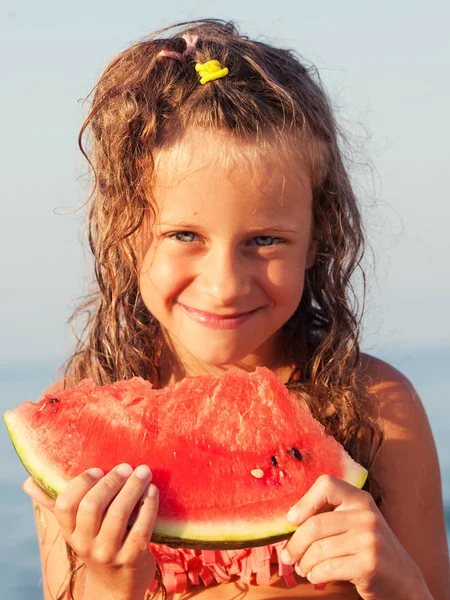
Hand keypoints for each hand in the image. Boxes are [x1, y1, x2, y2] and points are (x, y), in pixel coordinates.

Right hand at [23, 464, 158, 597]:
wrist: (115, 588)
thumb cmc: (96, 545)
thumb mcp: (76, 529)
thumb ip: (56, 504)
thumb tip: (29, 483)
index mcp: (70, 533)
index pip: (65, 505)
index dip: (81, 483)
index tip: (98, 469)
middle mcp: (85, 545)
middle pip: (93, 506)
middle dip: (111, 482)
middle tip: (126, 467)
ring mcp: (108, 554)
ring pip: (119, 515)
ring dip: (133, 488)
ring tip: (143, 473)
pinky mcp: (131, 559)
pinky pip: (141, 528)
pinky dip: (148, 506)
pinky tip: (152, 491)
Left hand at [281, 475, 426, 599]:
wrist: (402, 579)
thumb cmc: (366, 548)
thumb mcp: (354, 523)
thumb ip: (329, 516)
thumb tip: (287, 522)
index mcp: (359, 499)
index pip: (326, 484)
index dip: (304, 501)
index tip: (292, 520)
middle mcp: (366, 515)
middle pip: (315, 525)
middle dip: (295, 544)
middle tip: (287, 556)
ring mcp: (370, 540)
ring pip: (319, 550)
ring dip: (304, 563)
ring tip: (303, 568)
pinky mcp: (370, 564)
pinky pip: (329, 569)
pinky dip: (316, 575)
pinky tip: (316, 576)